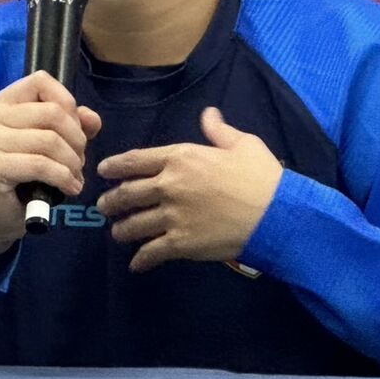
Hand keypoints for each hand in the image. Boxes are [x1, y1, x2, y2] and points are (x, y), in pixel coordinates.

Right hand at [0, 70, 102, 254]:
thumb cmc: (22, 179)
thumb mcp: (49, 145)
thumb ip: (71, 125)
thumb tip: (92, 118)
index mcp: (0, 103)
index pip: (41, 82)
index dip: (67, 103)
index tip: (74, 131)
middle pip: (52, 112)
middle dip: (76, 140)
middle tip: (78, 162)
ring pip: (49, 140)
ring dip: (72, 163)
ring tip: (74, 178)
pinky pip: (41, 164)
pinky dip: (63, 177)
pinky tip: (70, 188)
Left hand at [95, 106, 283, 272]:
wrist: (276, 214)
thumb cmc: (261, 176)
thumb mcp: (242, 143)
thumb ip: (218, 130)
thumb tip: (209, 114)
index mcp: (180, 157)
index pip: (135, 160)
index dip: (115, 166)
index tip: (103, 170)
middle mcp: (169, 185)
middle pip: (127, 193)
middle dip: (111, 201)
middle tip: (104, 206)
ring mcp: (172, 216)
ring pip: (134, 225)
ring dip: (122, 230)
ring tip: (118, 233)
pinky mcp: (181, 243)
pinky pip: (152, 252)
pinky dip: (141, 259)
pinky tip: (136, 264)